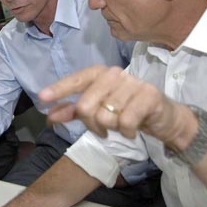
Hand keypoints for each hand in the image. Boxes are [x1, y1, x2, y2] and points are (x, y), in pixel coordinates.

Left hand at [39, 65, 191, 147]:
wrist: (164, 118)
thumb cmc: (127, 110)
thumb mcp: (98, 110)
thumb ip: (74, 111)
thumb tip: (49, 115)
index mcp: (100, 73)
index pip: (77, 80)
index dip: (59, 89)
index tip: (42, 98)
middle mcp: (115, 74)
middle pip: (87, 104)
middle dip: (91, 124)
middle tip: (101, 129)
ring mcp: (133, 83)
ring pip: (105, 115)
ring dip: (110, 129)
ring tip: (119, 127)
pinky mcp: (149, 95)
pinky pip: (125, 121)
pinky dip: (126, 132)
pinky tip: (131, 130)